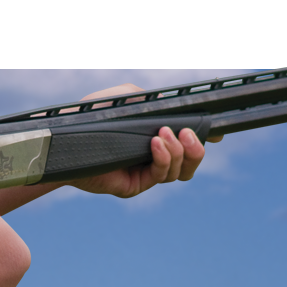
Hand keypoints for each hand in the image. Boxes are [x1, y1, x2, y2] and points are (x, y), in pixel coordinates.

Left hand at [67, 83, 217, 198]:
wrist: (67, 138)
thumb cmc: (94, 116)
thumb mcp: (128, 100)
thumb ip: (153, 101)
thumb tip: (175, 106)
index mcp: (157, 140)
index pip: (189, 144)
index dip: (206, 139)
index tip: (219, 131)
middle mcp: (154, 160)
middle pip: (192, 163)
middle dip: (198, 148)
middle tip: (189, 132)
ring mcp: (145, 175)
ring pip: (180, 172)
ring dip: (178, 151)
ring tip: (163, 134)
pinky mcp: (135, 186)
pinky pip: (160, 176)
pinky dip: (162, 158)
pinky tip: (154, 143)